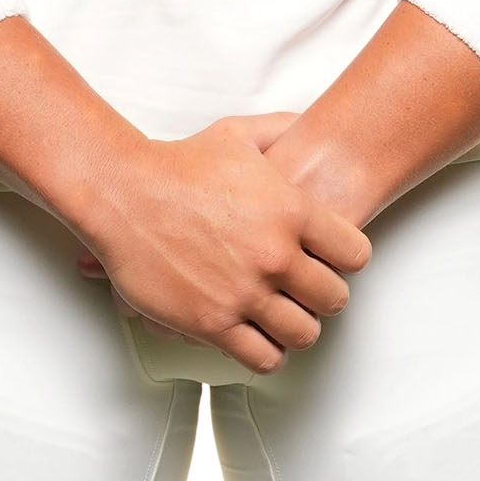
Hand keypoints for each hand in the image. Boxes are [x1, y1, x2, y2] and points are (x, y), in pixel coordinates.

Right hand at [75, 119, 370, 372]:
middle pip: (334, 299)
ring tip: (281, 317)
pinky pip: (263, 358)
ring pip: (303, 334)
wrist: (123, 192)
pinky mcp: (212, 323)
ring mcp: (245, 292)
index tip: (327, 260)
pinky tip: (256, 336)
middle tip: (303, 291)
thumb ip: (279, 128)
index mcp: (292, 210)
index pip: (356, 255)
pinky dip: (265, 352)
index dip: (344, 259)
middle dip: (321, 296)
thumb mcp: (237, 135)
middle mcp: (275, 255)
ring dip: (295, 328)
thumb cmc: (177, 164)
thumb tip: (304, 122)